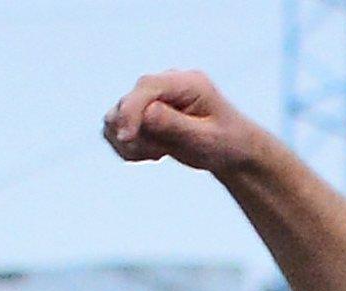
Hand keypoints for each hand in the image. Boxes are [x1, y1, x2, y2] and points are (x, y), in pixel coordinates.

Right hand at [103, 71, 267, 174]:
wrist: (231, 151)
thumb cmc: (226, 142)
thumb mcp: (206, 138)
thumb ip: (176, 125)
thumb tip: (146, 112)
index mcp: (186, 82)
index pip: (146, 87)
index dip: (131, 111)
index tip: (126, 138)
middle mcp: (164, 84)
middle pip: (126, 103)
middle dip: (136, 135)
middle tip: (161, 153)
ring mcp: (149, 98)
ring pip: (115, 118)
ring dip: (132, 144)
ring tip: (161, 153)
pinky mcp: (139, 114)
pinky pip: (115, 131)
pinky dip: (129, 148)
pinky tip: (154, 153)